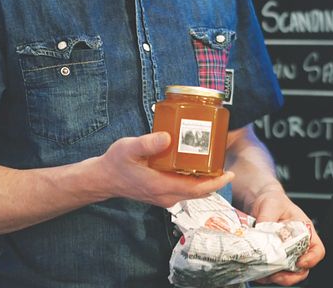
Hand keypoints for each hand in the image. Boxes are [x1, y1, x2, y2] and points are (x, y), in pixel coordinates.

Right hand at [93, 132, 233, 207]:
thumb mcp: (128, 148)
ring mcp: (164, 196)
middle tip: (227, 164)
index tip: (228, 174)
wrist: (104, 178)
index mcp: (160, 186)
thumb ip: (147, 144)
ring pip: (192, 191)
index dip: (215, 183)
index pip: (196, 189)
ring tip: (216, 163)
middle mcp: (165, 195)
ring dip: (206, 181)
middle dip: (215, 181)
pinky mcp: (162, 192)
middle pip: (198, 192)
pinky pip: (184, 188)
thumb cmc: (116, 163)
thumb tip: (166, 138)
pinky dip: (194, 179)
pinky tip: (197, 165)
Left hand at [249, 188, 325, 285]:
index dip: (311, 259)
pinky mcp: (272, 259)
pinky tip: (256, 269)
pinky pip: (271, 273)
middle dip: (290, 276)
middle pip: (302, 269)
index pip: (317, 250)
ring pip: (287, 274)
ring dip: (275, 277)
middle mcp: (297, 246)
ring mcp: (285, 254)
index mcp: (304, 231)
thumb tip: (260, 235)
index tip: (299, 262)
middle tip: (276, 273)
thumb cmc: (273, 201)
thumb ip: (267, 219)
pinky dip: (264, 275)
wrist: (259, 202)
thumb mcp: (271, 204)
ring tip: (263, 272)